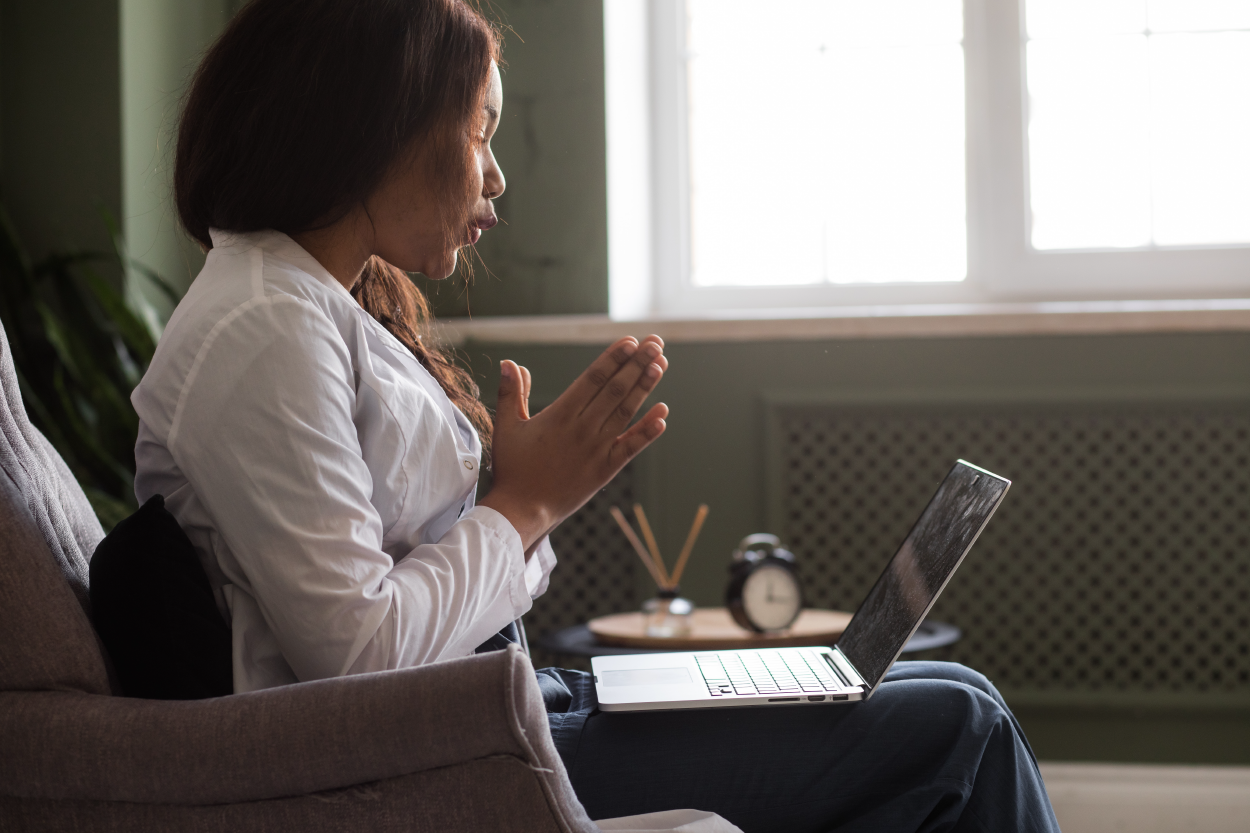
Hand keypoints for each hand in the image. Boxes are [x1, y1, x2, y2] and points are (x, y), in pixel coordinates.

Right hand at [479, 336, 668, 553]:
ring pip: (626, 412)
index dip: (613, 358)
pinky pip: (631, 447)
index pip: (593, 379)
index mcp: (560, 415)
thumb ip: (511, 393)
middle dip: (637, 364)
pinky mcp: (606, 470)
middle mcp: (583, 429)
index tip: (630, 341)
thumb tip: (509, 362)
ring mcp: (597, 449)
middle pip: (615, 389)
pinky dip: (648, 431)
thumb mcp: (506, 427)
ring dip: (645, 387)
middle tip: (655, 342)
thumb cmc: (512, 469)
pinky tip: (663, 414)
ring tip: (661, 364)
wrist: (522, 512)